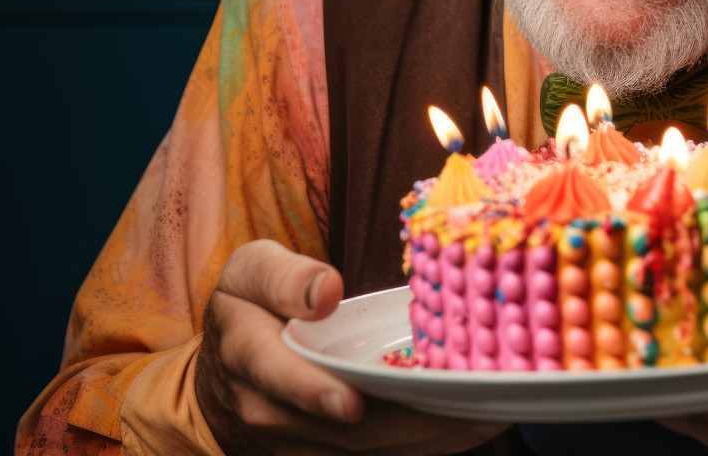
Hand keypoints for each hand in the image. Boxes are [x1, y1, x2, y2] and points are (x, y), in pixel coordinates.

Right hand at [195, 239, 509, 454]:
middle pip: (341, 429)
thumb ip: (285, 277)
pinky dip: (421, 447)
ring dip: (426, 441)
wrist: (224, 365)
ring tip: (483, 420)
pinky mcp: (323, 454)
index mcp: (249, 354)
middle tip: (468, 412)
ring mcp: (296, 442)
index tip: (352, 402)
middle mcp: (269, 411)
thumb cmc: (249, 304)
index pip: (278, 379)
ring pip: (365, 451)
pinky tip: (464, 431)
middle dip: (407, 425)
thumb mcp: (251, 269)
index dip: (315, 393)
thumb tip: (324, 290)